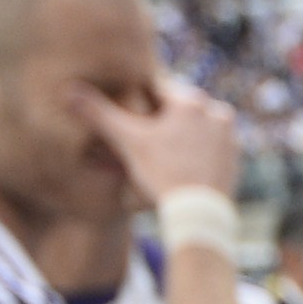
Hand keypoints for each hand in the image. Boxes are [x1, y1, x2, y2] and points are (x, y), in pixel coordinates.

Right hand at [76, 77, 240, 203]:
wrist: (199, 212)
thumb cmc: (163, 173)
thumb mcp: (127, 140)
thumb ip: (98, 113)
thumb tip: (67, 90)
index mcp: (191, 101)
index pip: (157, 91)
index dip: (139, 103)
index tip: (131, 116)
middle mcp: (217, 112)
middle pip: (178, 110)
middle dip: (161, 119)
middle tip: (145, 137)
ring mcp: (230, 135)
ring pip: (195, 127)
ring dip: (179, 134)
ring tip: (161, 152)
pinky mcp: (235, 157)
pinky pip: (208, 146)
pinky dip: (195, 151)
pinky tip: (180, 164)